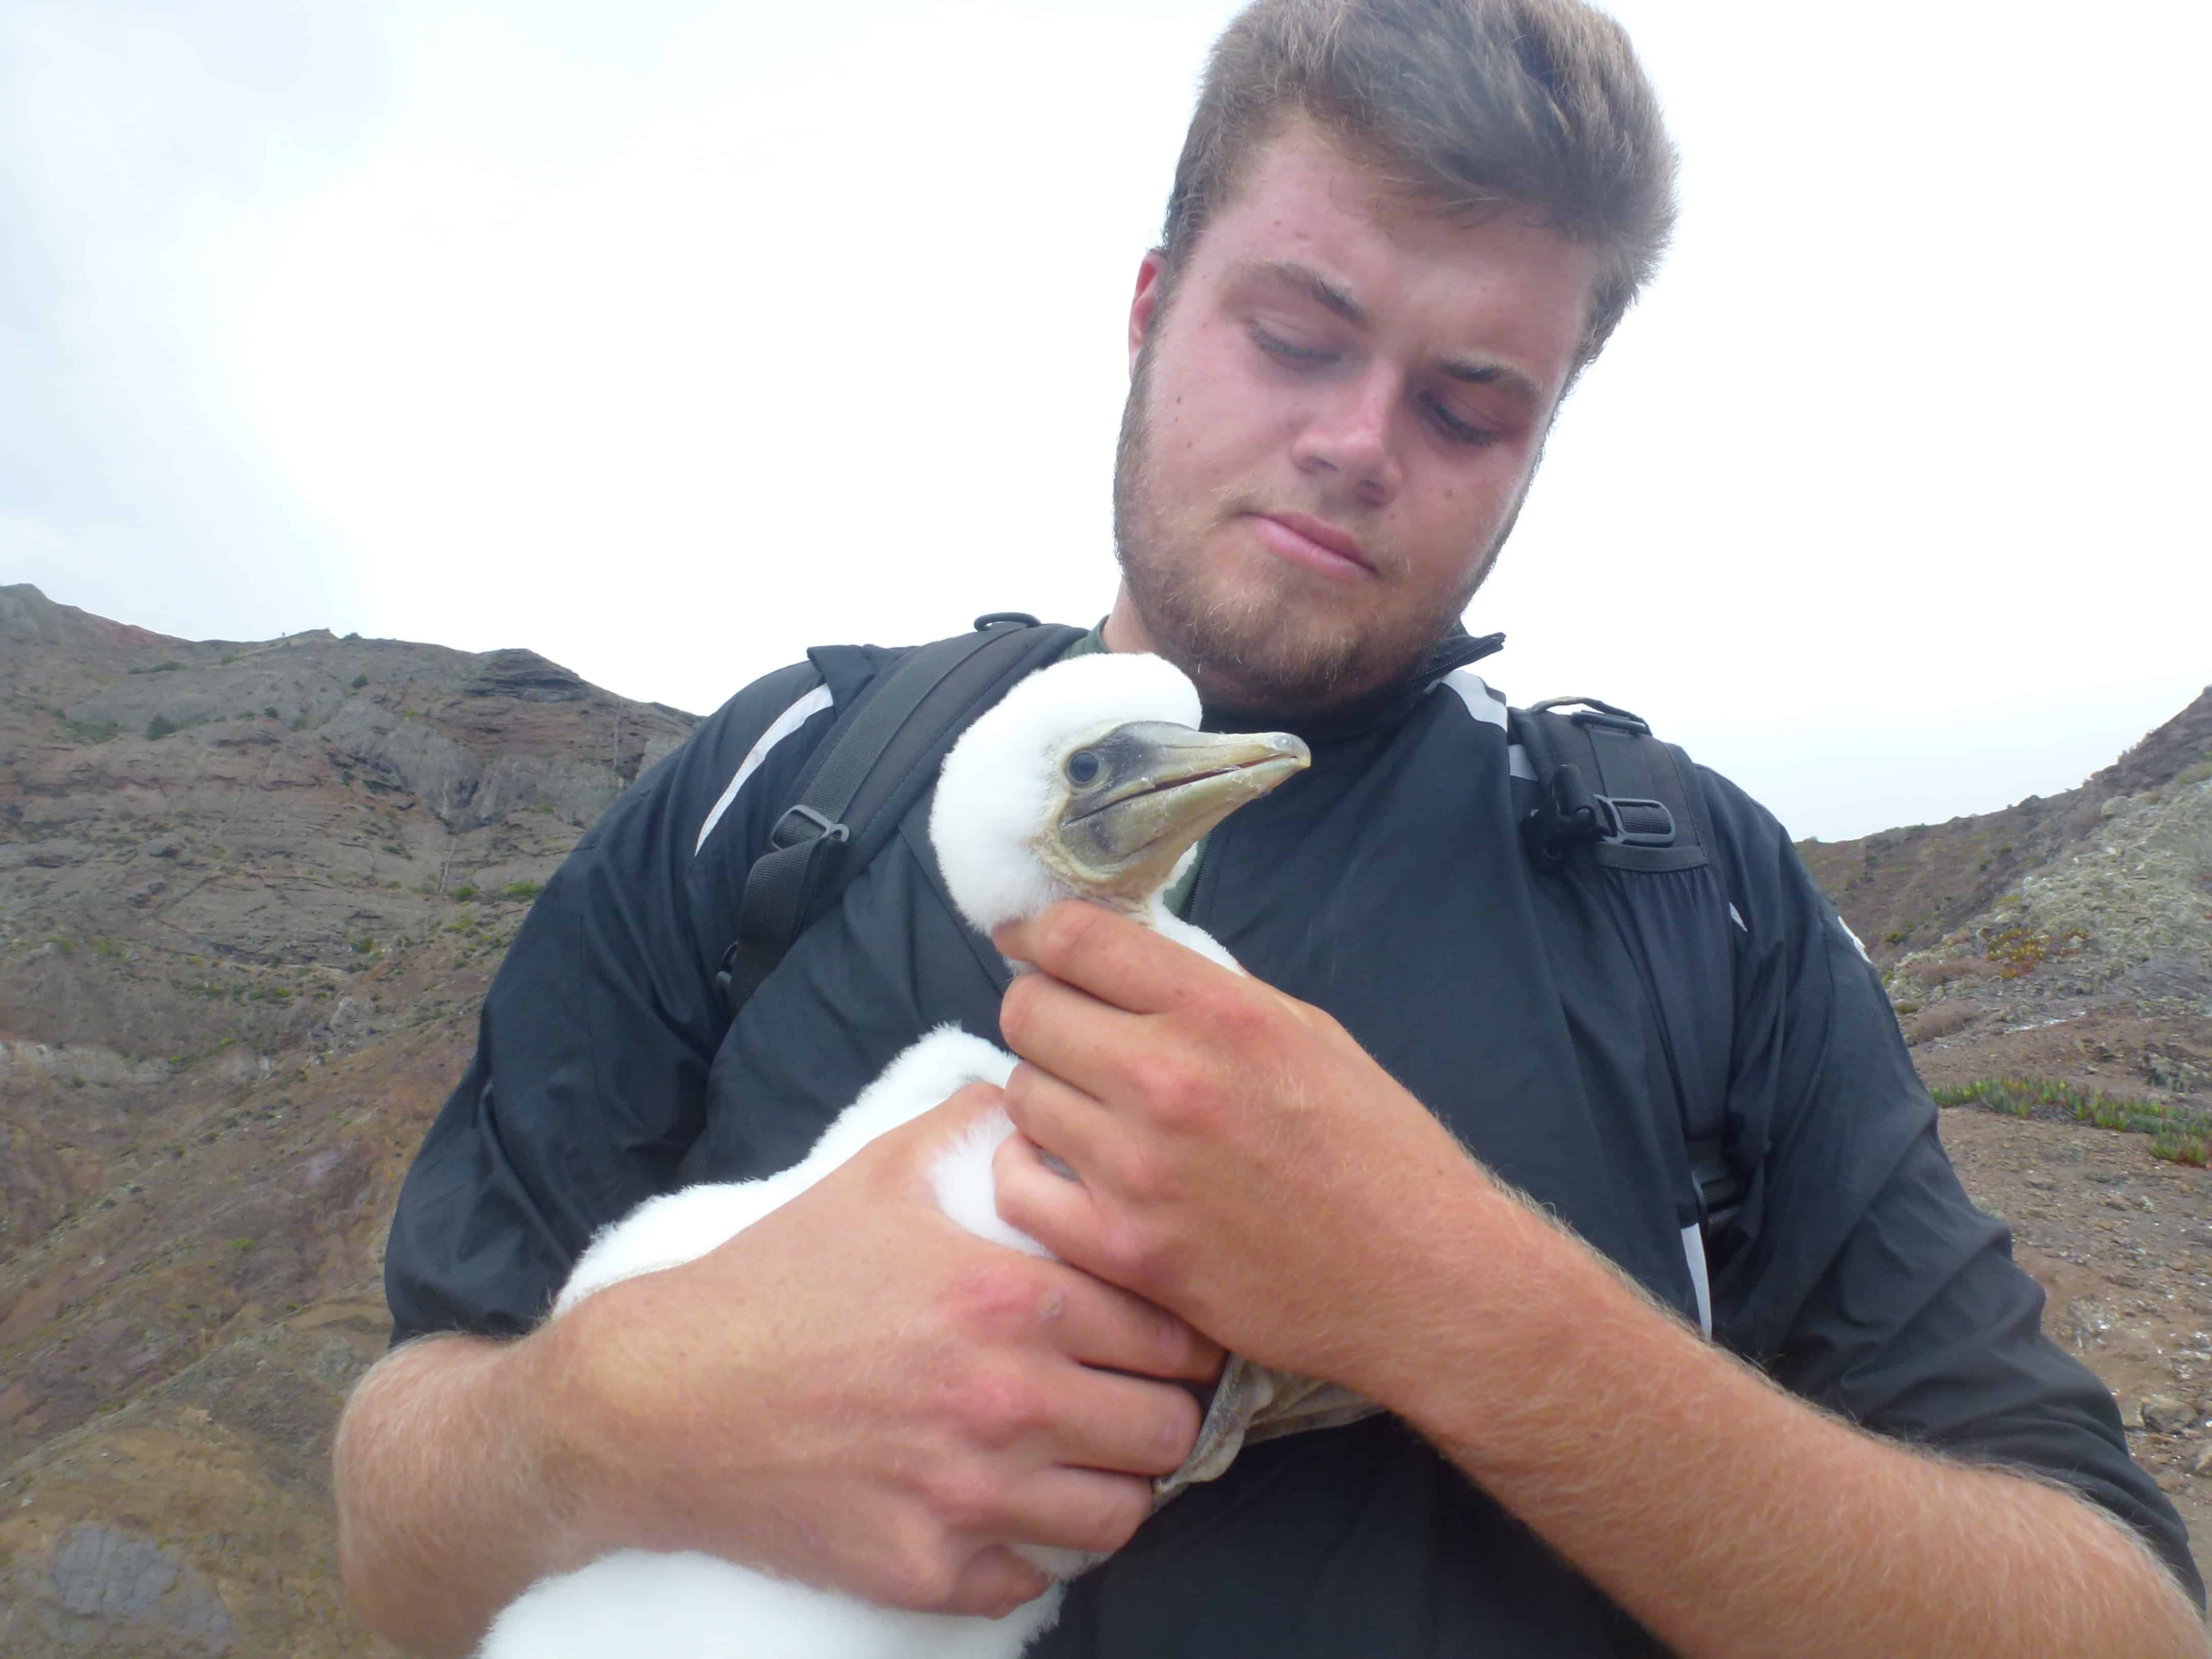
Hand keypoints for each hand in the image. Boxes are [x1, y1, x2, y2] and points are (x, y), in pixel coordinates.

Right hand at [532, 1082, 1220, 1616]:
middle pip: (1168, 1429)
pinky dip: (1037, 1548)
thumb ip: (975, 1127)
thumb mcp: (878, 1174)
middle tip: (1136, 1396)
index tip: (1167, 1334)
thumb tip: (1040, 1094)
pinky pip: (1039, 1576)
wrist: (661, 1399)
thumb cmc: (778, 1281)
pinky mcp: (929, 1571)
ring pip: (1124, 1515)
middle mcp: (1005, 1401)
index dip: (1180, 1332)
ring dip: (1116, 1484)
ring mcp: (969, 1496)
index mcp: (1011, 1300)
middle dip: (1162, 1409)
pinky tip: (1013, 1508)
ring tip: (1088, 1457)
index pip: (1171, 1333)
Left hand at [991, 901, 1491, 1400]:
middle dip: (1042, 1013)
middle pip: (1028, 1012)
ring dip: (1046, 1095)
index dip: (1035, 931)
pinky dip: (1031, 1172)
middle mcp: (1168, 1079)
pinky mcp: (1123, 1248)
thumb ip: (1209, 994)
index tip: (1026, 941)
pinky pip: (1017, 1185)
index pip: (1075, 938)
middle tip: (1067, 1035)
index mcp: (1220, 1013)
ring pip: (1020, 1094)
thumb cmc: (1378, 1152)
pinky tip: (1065, 1171)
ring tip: (1089, 1113)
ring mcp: (1138, 1169)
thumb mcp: (1308, 1034)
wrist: (1422, 1280)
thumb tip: (1122, 962)